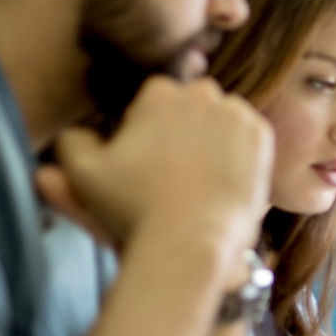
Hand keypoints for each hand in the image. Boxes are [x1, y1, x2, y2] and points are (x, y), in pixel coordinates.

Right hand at [35, 76, 270, 256]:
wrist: (191, 243)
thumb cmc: (134, 211)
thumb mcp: (85, 175)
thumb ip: (72, 143)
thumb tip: (77, 132)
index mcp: (160, 93)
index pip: (153, 102)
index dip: (145, 131)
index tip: (145, 162)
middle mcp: (202, 94)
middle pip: (190, 107)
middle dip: (181, 130)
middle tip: (172, 171)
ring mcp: (237, 115)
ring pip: (220, 120)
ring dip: (211, 140)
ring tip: (196, 178)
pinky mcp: (262, 138)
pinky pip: (247, 137)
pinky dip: (237, 154)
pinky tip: (221, 179)